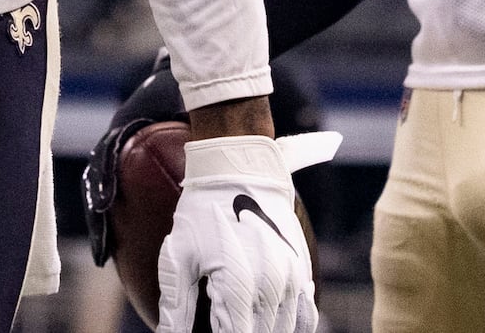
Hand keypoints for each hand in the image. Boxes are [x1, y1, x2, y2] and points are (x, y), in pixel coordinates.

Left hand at [156, 132, 336, 332]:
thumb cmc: (202, 211)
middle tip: (226, 325)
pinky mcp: (302, 270)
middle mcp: (270, 288)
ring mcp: (291, 280)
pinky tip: (275, 326)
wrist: (239, 168)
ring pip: (285, 331)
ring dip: (267, 332)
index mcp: (236, 288)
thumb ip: (176, 305)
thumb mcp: (178, 255)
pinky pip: (307, 315)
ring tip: (246, 324)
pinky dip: (294, 327)